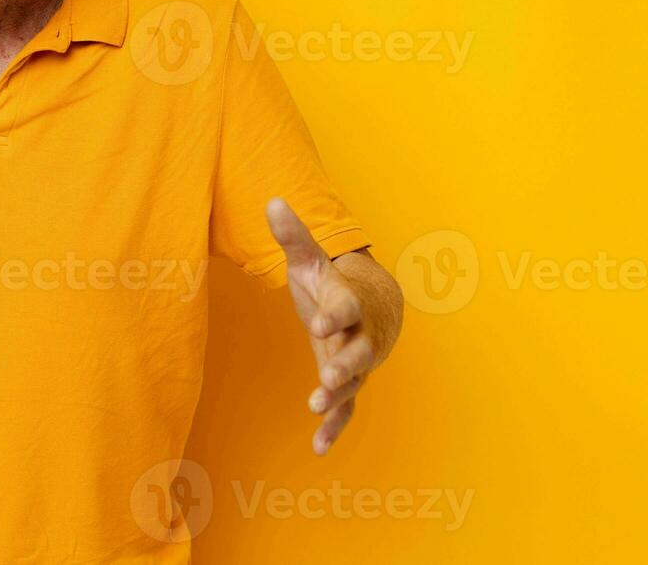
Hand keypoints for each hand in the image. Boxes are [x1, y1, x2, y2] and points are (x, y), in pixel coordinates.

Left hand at [267, 197, 377, 455]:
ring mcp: (358, 361)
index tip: (320, 323)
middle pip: (357, 351)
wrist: (376, 304)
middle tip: (328, 377)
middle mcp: (359, 335)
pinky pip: (347, 408)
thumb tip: (271, 200)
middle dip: (344, 364)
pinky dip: (334, 426)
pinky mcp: (350, 382)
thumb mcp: (311, 259)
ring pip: (354, 382)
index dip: (334, 315)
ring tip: (317, 409)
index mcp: (349, 303)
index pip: (344, 307)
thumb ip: (293, 235)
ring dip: (337, 397)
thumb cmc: (335, 281)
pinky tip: (318, 447)